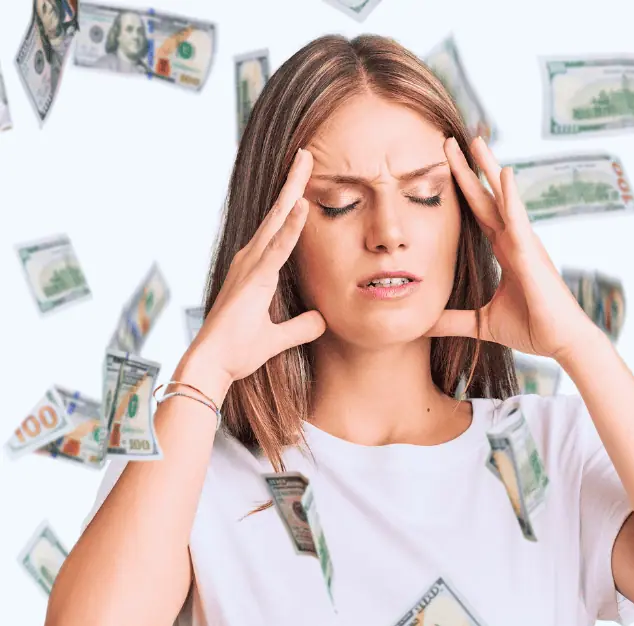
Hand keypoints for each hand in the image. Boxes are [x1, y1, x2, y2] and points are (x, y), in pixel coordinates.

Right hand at [185, 149, 326, 401]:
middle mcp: (251, 259)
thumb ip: (301, 327)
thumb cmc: (237, 351)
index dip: (293, 201)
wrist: (213, 366)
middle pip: (277, 213)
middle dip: (292, 182)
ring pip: (276, 221)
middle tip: (306, 153)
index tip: (305, 177)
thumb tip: (322, 320)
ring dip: (292, 191)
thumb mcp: (279, 338)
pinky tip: (302, 206)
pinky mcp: (253, 280)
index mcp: (257, 268)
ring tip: (305, 163)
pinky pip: (277, 248)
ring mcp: (250, 266)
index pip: (280, 227)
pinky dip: (290, 227)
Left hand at [429, 136, 597, 362]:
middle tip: (449, 141)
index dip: (462, 189)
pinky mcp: (532, 254)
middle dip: (469, 169)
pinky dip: (510, 197)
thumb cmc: (531, 328)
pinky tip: (504, 174)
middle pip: (488, 197)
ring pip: (504, 199)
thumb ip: (453, 319)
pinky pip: (519, 220)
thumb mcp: (481, 323)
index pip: (478, 213)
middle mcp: (516, 240)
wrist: (560, 342)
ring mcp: (525, 244)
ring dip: (490, 169)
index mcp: (506, 251)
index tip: (444, 165)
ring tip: (476, 141)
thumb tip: (424, 324)